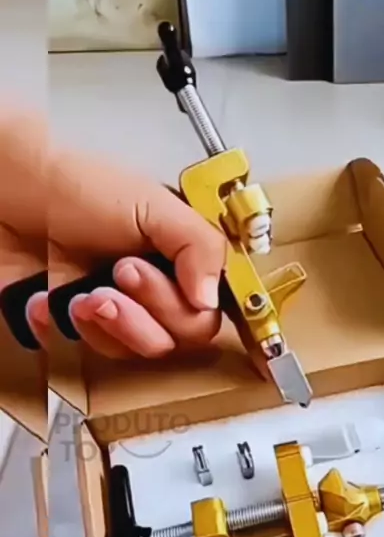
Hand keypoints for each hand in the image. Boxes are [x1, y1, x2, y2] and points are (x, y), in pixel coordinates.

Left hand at [0, 107, 225, 357]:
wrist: (6, 189)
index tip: (142, 274)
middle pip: (170, 341)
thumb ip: (198, 247)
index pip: (203, 314)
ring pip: (126, 352)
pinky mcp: (68, 324)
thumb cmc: (73, 185)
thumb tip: (209, 300)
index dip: (180, 309)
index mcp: (177, 260)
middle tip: (113, 277)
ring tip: (78, 293)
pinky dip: (56, 327)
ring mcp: (109, 309)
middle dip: (140, 317)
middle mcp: (149, 289)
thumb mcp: (151, 203)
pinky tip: (43, 296)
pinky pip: (74, 351)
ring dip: (103, 324)